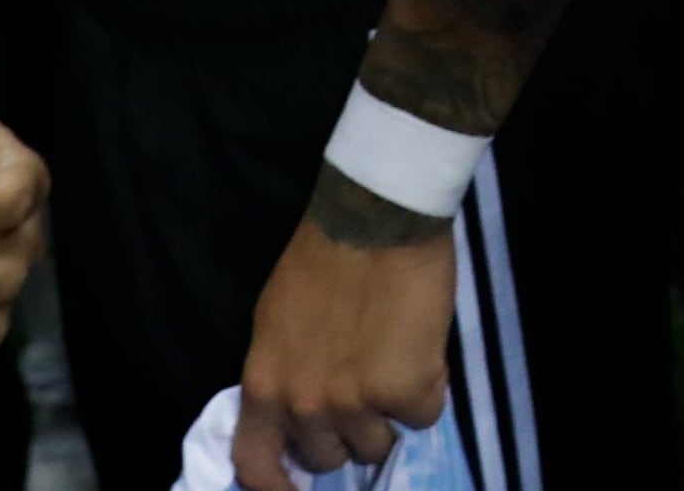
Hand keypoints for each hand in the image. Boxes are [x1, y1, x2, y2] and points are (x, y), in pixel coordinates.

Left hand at [232, 188, 454, 490]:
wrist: (378, 219)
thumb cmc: (324, 257)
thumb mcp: (277, 323)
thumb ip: (284, 373)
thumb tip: (299, 411)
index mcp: (264, 386)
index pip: (255, 466)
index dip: (276, 488)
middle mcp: (303, 405)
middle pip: (328, 458)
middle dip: (348, 432)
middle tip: (365, 390)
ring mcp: (355, 402)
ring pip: (378, 443)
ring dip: (390, 412)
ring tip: (396, 359)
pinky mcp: (406, 390)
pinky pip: (425, 415)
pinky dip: (429, 388)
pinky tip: (423, 347)